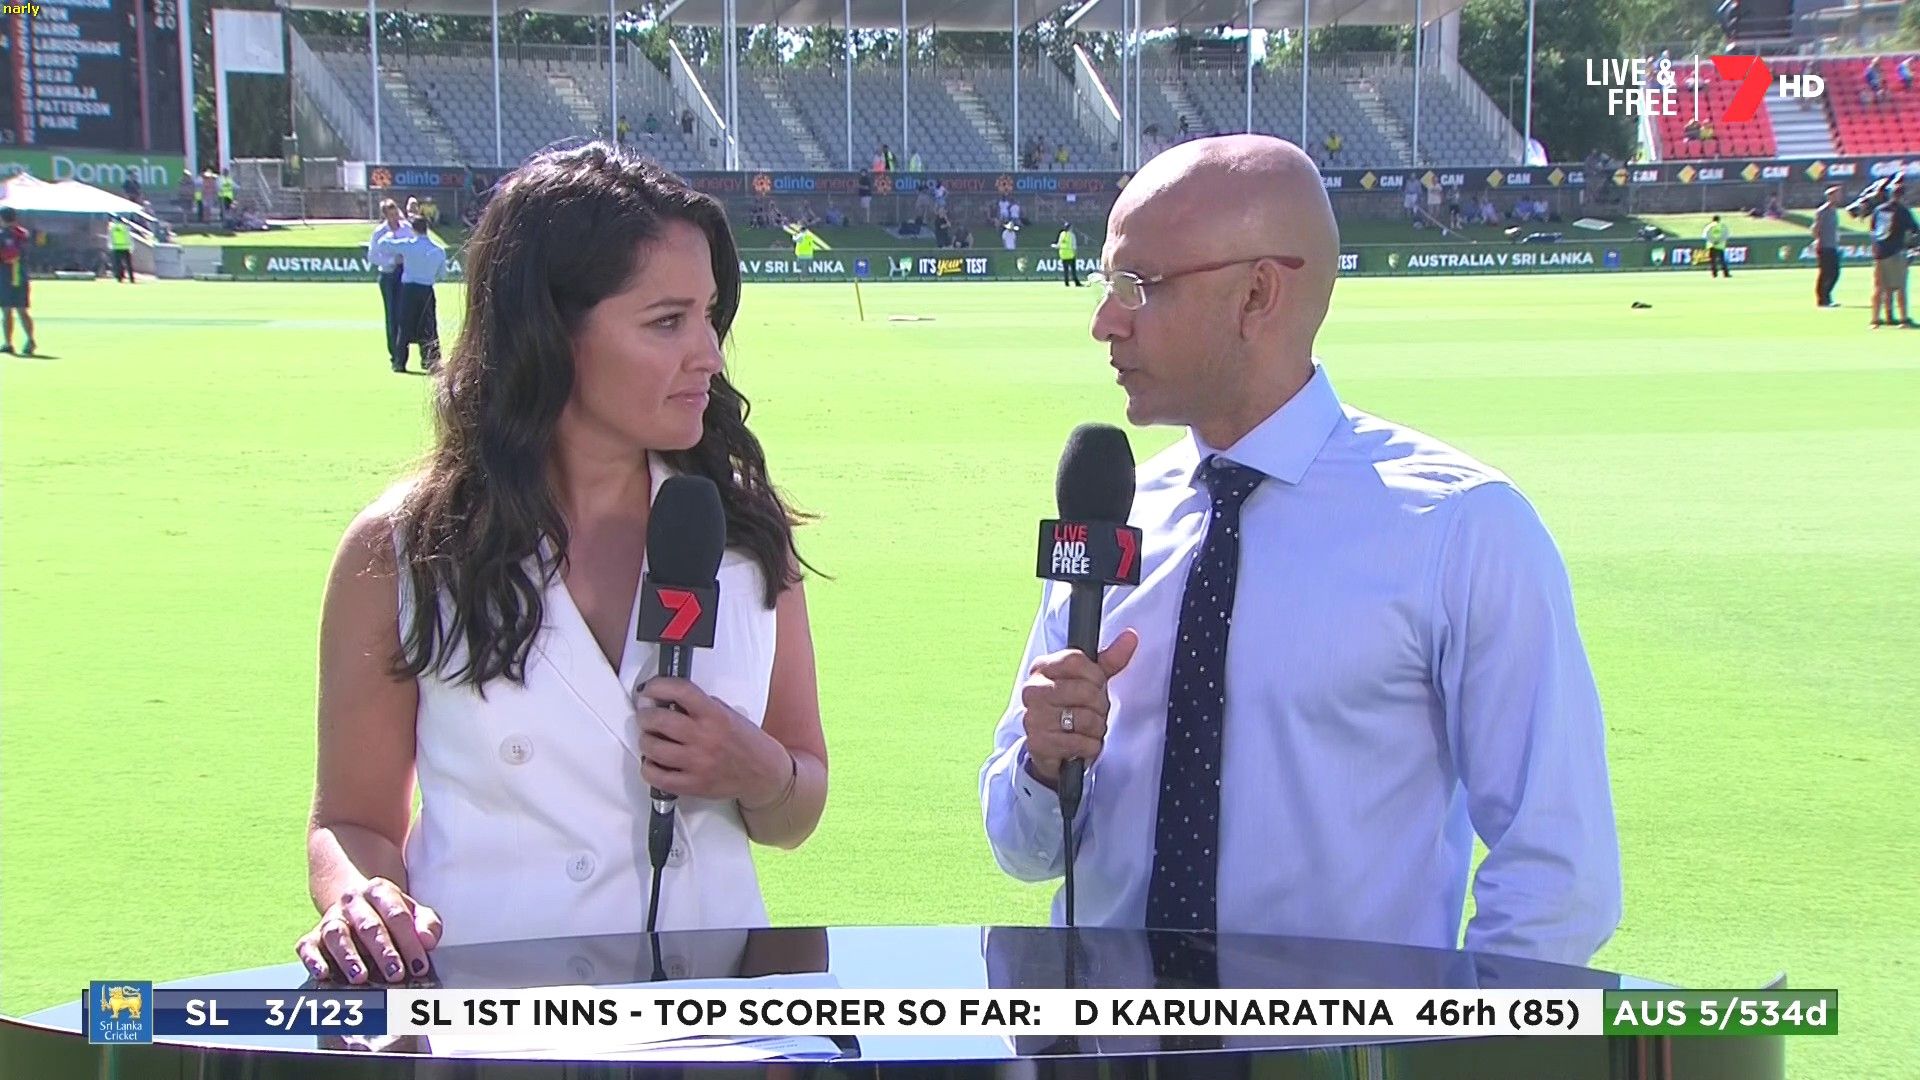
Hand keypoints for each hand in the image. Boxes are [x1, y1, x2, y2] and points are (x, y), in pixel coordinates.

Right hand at [295, 878, 440, 985]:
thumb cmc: (391, 914)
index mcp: (380, 890)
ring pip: (336, 934)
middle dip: (383, 951)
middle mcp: (352, 901)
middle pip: (368, 925)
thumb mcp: (415, 912)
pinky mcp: (312, 936)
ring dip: (348, 956)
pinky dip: (313, 960)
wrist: (356, 902)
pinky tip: (323, 974)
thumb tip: (428, 941)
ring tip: (360, 977)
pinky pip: (307, 946)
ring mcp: (330, 918)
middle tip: (396, 975)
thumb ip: (427, 924)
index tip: (419, 966)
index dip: (409, 941)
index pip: (397, 915)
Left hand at [638, 677, 789, 804]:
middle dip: (645, 715)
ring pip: (652, 748)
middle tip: (647, 716)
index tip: (650, 689)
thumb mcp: (728, 714)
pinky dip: (649, 767)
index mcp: (715, 716)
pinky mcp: (692, 785)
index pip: (680, 691)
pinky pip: (656, 776)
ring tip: (652, 739)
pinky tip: (656, 762)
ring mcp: (698, 763)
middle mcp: (705, 738)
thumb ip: (700, 706)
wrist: (763, 774)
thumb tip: (668, 700)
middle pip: (658, 720)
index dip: (658, 686)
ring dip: (646, 740)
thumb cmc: (745, 743)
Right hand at [1018, 629, 1138, 788]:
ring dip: (1096, 728)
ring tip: (1089, 729)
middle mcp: (1033, 690)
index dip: (1096, 676)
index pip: (1077, 661)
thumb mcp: (1088, 680)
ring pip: (1086, 719)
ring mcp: (1034, 717)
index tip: (1097, 685)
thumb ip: (1110, 659)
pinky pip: (1080, 743)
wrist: (1048, 744)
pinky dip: (1090, 746)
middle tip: (1094, 712)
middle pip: (1085, 691)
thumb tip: (1130, 636)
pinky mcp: (1039, 743)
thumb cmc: (1070, 707)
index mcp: (1043, 668)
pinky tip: (1083, 743)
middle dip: (1100, 706)